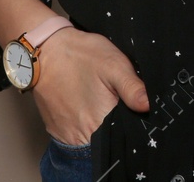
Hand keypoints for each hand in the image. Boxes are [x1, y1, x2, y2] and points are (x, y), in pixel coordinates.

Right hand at [31, 28, 149, 145]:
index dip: (132, 125)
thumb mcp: (114, 64)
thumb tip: (149, 106)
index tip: (132, 111)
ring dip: (100, 128)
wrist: (45, 51)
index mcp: (100, 122)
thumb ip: (133, 88)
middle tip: (112, 101)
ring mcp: (67, 137)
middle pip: (109, 140)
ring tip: (97, 103)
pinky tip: (86, 107)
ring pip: (93, 141)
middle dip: (116, 126)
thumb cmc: (80, 55)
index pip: (125, 136)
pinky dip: (84, 127)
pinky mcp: (57, 132)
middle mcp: (82, 136)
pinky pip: (77, 138)